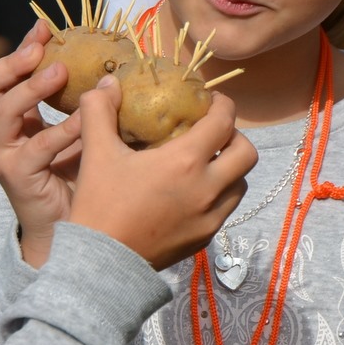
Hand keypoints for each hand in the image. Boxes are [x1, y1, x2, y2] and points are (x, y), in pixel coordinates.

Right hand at [0, 20, 83, 265]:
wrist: (72, 235)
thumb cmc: (77, 178)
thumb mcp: (79, 132)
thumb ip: (85, 103)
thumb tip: (111, 70)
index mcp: (9, 120)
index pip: (1, 74)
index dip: (19, 49)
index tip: (44, 27)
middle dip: (13, 62)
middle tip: (42, 48)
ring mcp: (3, 157)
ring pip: (4, 112)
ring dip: (32, 88)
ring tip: (61, 72)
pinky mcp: (18, 177)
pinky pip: (37, 147)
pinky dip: (63, 129)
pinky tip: (86, 120)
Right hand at [66, 76, 254, 269]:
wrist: (104, 262)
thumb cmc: (101, 203)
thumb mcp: (96, 153)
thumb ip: (99, 111)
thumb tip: (107, 82)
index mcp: (185, 161)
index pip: (224, 121)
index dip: (222, 105)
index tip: (210, 101)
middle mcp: (208, 187)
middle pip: (247, 152)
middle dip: (234, 136)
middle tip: (212, 133)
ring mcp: (211, 216)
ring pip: (241, 183)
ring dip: (229, 167)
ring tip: (205, 163)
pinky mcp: (205, 238)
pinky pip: (225, 208)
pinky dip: (218, 194)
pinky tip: (192, 193)